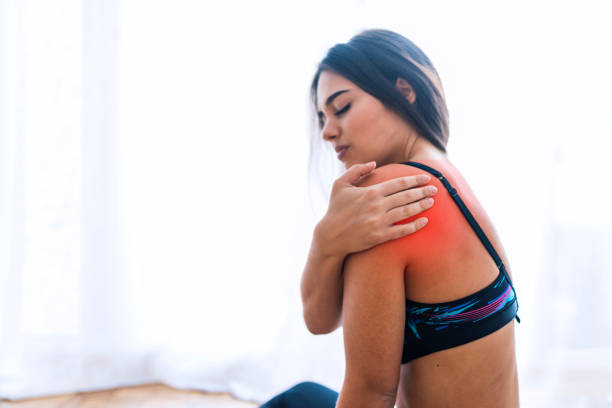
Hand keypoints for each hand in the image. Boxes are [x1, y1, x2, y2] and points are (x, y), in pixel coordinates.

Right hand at [315, 161, 436, 257]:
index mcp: (370, 192)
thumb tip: (374, 164)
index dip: (415, 179)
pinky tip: (425, 221)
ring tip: (432, 202)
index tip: (426, 177)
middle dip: (423, 191)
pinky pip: (402, 231)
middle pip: (406, 197)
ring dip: (422, 206)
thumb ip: (357, 170)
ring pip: (407, 212)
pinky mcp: (380, 236)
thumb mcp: (340, 184)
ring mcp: (379, 222)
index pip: (398, 183)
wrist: (330, 237)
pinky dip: (415, 226)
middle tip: (435, 189)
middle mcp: (377, 206)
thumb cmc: (335, 209)